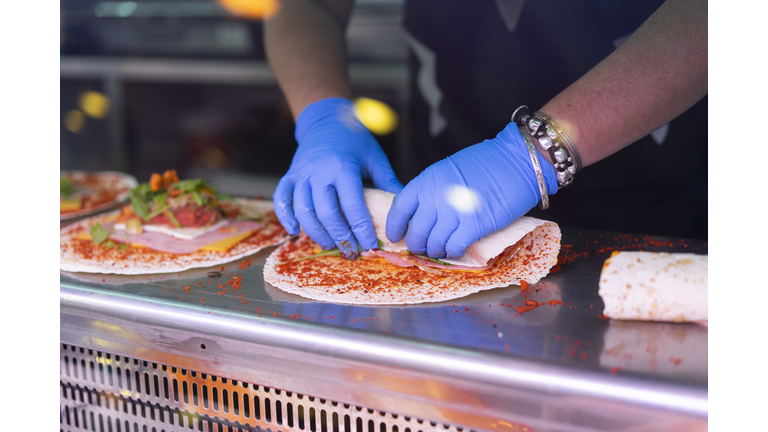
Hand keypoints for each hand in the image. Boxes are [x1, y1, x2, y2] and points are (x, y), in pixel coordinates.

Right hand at [274, 98, 403, 257]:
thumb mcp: (375, 158)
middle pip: (326, 212)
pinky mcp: (290, 175)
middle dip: (340, 236)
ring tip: (331, 245)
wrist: (326, 120)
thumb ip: (388, 182)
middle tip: (351, 250)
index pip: (352, 205)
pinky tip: (294, 232)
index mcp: (343, 167)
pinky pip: (282, 198)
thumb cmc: (355, 141)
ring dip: (316, 232)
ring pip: (303, 210)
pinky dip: (285, 217)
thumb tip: (404, 207)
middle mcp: (319, 171)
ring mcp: (302, 174)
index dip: (361, 228)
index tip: (369, 244)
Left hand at [385, 122, 557, 258]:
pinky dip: (453, 252)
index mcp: (427, 180)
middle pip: (416, 231)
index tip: (395, 235)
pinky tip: (456, 250)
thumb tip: (422, 213)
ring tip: (440, 250)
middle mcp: (437, 197)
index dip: (395, 226)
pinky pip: (454, 248)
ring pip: (434, 244)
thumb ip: (432, 190)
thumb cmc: (486, 163)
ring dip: (435, 251)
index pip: (400, 208)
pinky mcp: (474, 226)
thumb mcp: (448, 169)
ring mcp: (455, 212)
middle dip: (416, 244)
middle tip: (421, 248)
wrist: (517, 162)